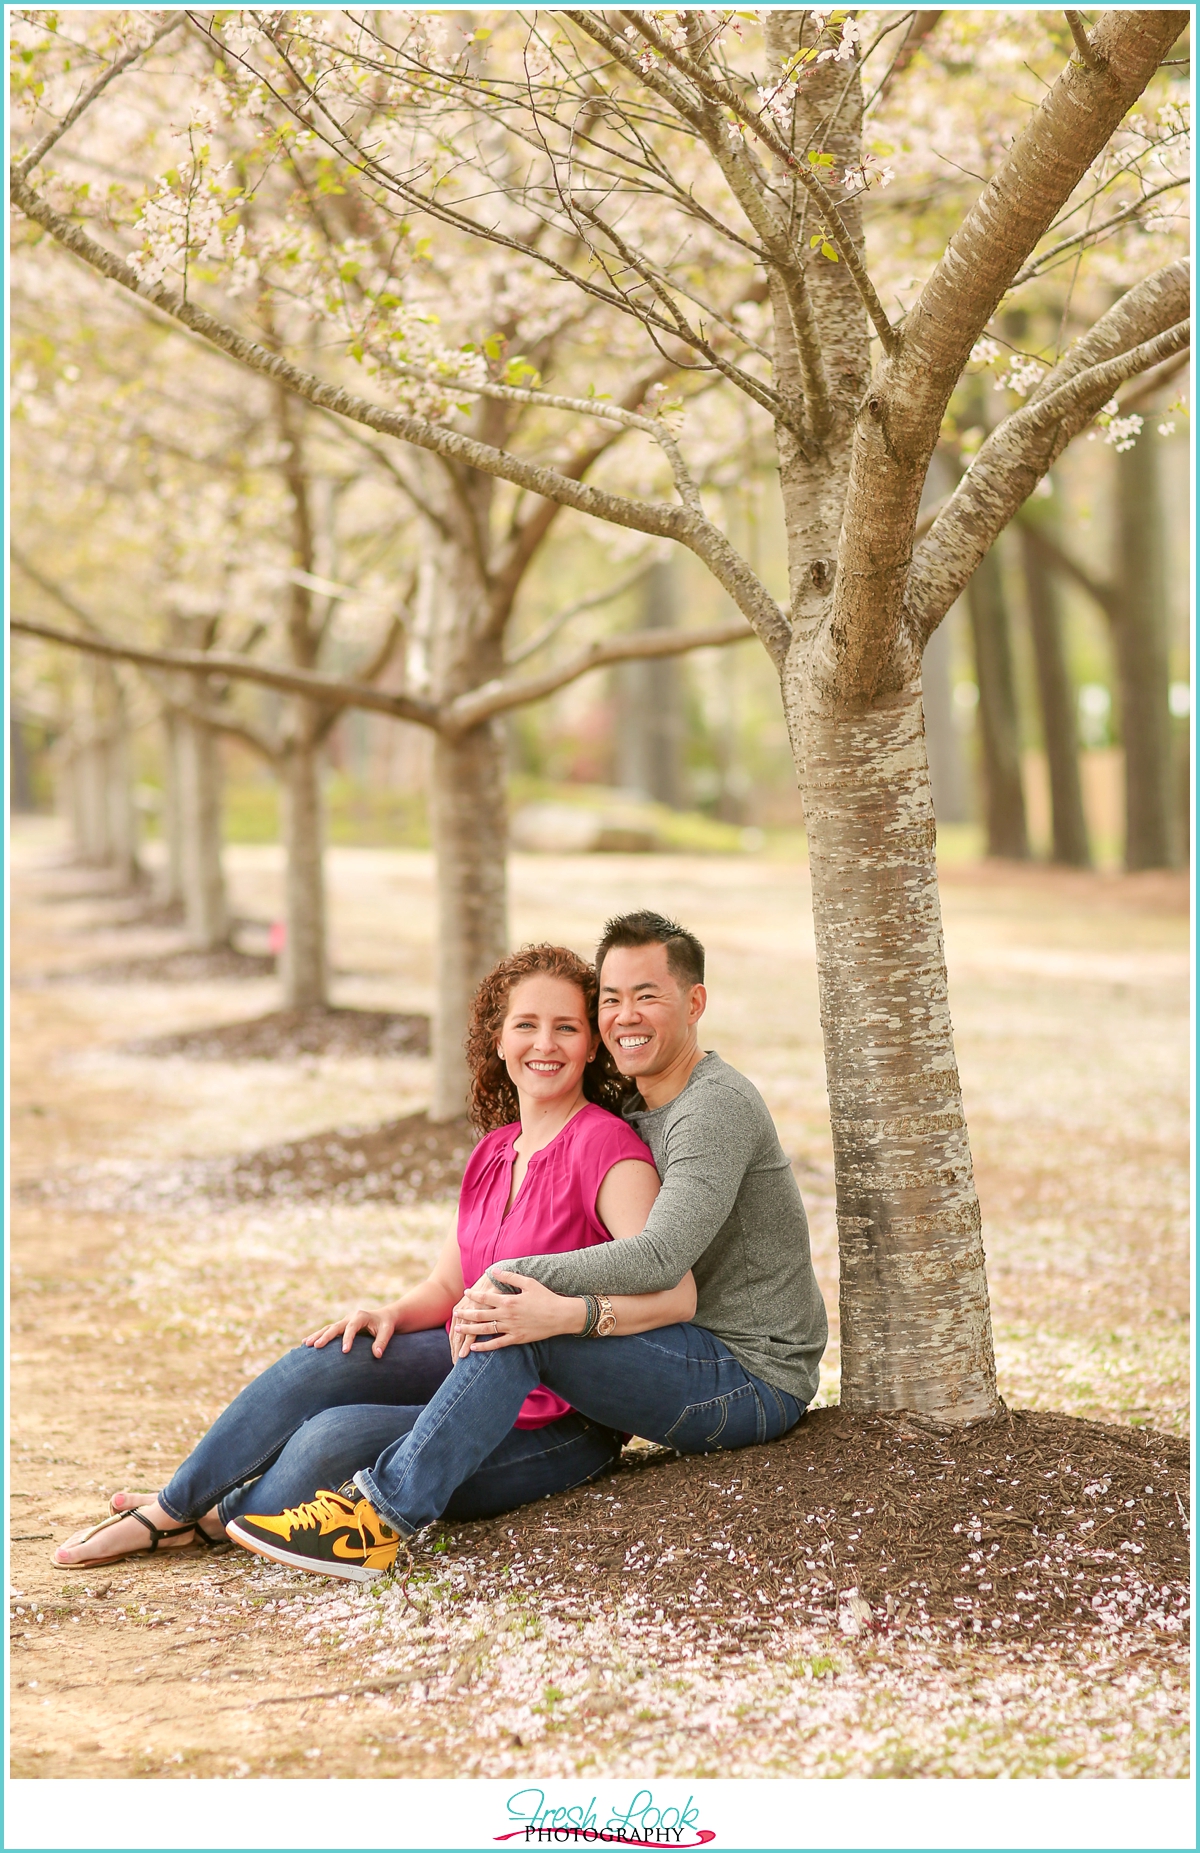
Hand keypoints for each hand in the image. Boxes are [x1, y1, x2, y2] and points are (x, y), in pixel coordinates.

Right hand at [303, 1305, 398, 1356]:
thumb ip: (382, 1341)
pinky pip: (327, 1331)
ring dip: (317, 1336)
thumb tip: (377, 1355)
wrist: (384, 1318)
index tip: (344, 1352)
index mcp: (360, 1316)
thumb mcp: (387, 1331)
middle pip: (335, 1327)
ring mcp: (343, 1322)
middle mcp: (349, 1317)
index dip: (347, 1339)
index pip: (352, 1328)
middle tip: (316, 1346)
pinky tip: (306, 1343)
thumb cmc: (386, 1325)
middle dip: (325, 1336)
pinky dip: (317, 1336)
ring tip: (306, 1344)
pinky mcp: (341, 1327)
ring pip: (328, 1328)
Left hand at [449, 1269, 584, 1361]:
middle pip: (481, 1314)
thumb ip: (510, 1276)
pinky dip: (484, 1347)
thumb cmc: (545, 1297)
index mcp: (509, 1300)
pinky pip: (497, 1344)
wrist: (560, 1315)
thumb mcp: (528, 1282)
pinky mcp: (516, 1339)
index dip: (474, 1295)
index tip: (466, 1293)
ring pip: (485, 1329)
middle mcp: (507, 1315)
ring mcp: (511, 1328)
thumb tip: (493, 1271)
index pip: (485, 1297)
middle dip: (466, 1313)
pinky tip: (474, 1347)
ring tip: (458, 1329)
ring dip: (470, 1329)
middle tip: (455, 1313)